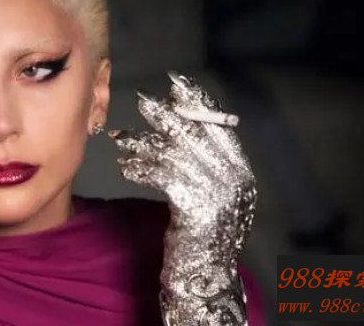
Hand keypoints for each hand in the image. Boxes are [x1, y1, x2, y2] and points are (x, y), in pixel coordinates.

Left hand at [109, 71, 257, 324]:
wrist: (207, 280)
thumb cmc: (202, 237)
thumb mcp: (209, 196)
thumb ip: (202, 164)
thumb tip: (177, 126)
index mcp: (242, 172)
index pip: (220, 125)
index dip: (198, 102)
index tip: (176, 83)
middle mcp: (236, 180)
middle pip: (198, 135)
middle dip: (167, 115)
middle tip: (143, 100)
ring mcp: (219, 195)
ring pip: (176, 155)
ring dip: (145, 144)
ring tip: (121, 139)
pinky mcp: (198, 210)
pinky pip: (166, 177)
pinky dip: (143, 168)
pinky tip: (127, 165)